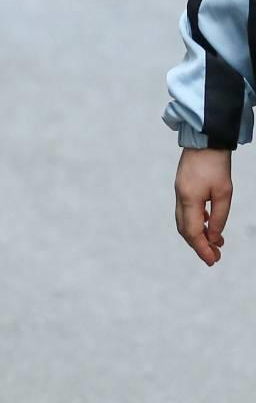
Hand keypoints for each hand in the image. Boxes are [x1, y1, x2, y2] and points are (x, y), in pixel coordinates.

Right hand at [175, 147, 232, 265]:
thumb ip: (219, 217)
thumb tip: (214, 237)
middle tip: (214, 257)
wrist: (205, 141)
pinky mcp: (182, 188)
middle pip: (185, 230)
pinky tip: (208, 225)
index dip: (202, 249)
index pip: (193, 232)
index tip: (212, 261)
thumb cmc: (216, 165)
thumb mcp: (224, 193)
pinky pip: (185, 212)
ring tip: (214, 244)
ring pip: (183, 222)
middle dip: (198, 245)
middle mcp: (180, 198)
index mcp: (189, 199)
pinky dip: (196, 223)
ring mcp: (179, 193)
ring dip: (197, 235)